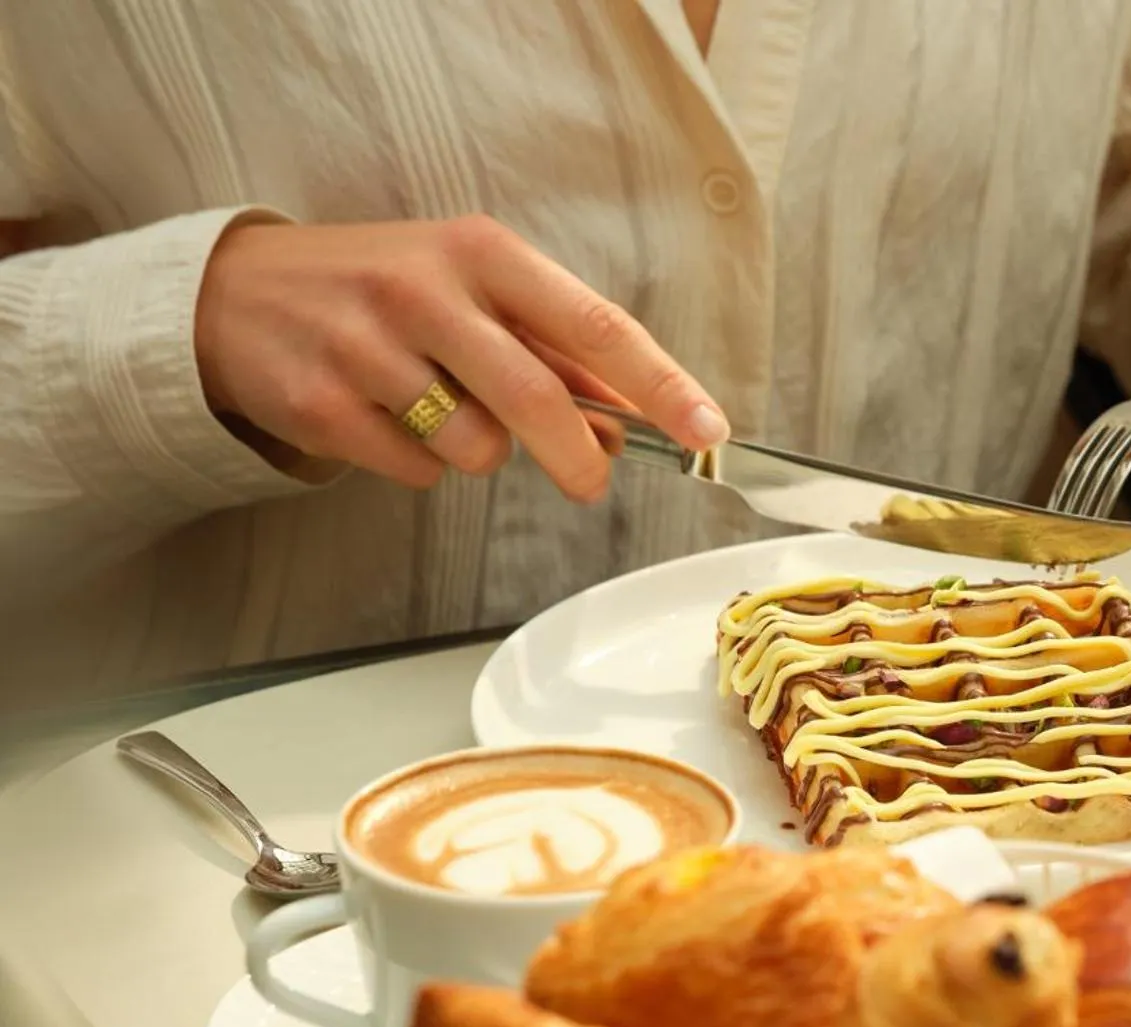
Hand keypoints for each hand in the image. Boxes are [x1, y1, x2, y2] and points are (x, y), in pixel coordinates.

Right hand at [194, 217, 727, 501]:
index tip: (706, 430)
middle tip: (589, 481)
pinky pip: (417, 471)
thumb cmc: (382, 292)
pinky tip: (386, 420)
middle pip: (539, 400)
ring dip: (480, 453)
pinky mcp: (324, 405)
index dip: (659, 385)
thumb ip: (552, 351)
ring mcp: (368, 348)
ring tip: (436, 410)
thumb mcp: (470, 290)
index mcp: (481, 252)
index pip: (594, 324)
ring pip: (477, 448)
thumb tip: (634, 420)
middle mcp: (425, 291)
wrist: (236, 295)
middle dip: (578, 458)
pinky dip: (421, 465)